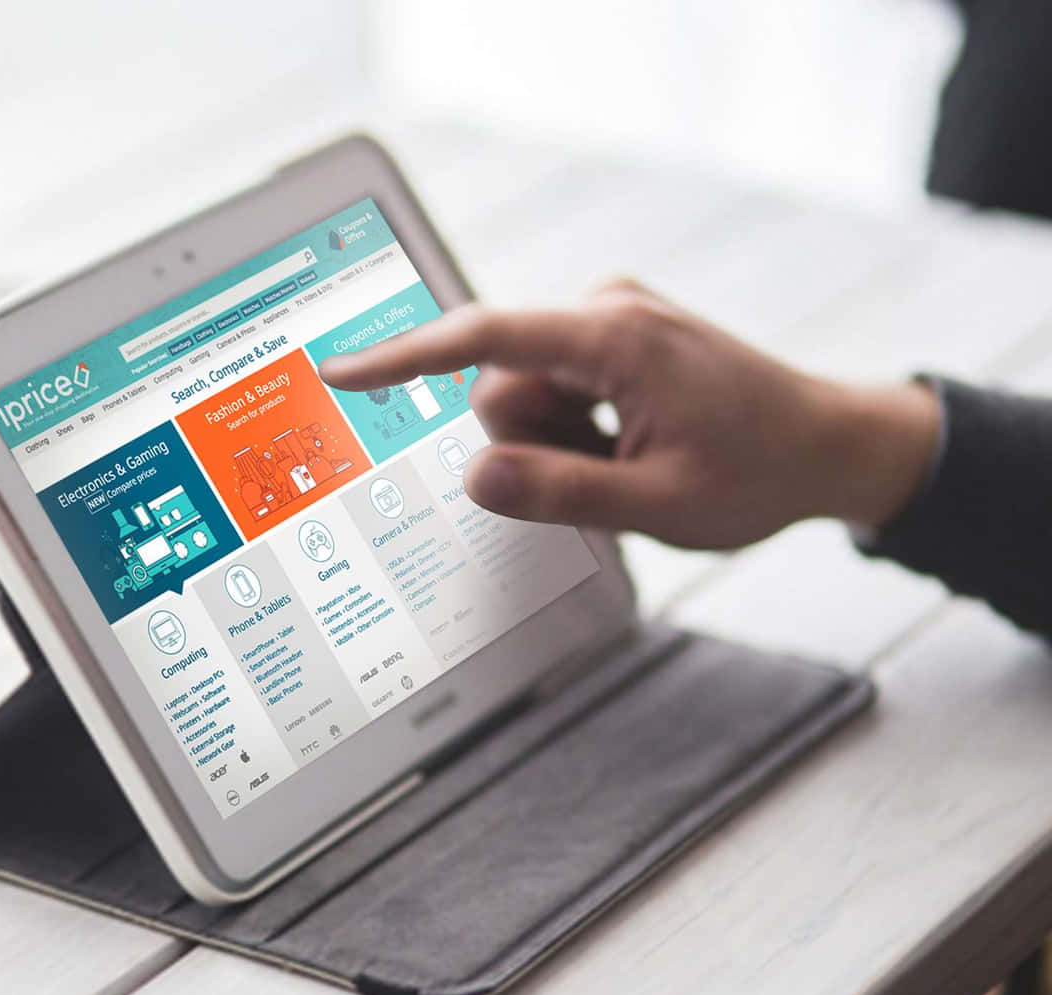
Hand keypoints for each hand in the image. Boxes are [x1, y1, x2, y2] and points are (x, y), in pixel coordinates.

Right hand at [316, 279, 942, 549]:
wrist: (832, 445)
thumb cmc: (760, 473)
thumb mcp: (657, 504)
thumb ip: (559, 491)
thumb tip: (476, 477)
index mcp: (616, 339)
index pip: (481, 341)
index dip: (401, 358)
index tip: (341, 370)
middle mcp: (606, 311)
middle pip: (498, 385)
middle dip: (528, 441)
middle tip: (602, 471)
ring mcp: (610, 321)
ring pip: (521, 394)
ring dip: (555, 440)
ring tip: (625, 460)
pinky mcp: (613, 339)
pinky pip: (552, 389)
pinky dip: (573, 428)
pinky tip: (628, 445)